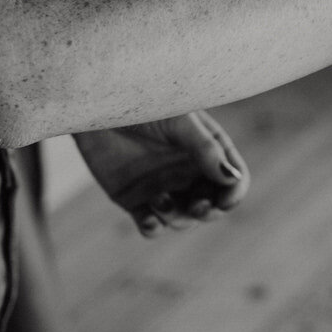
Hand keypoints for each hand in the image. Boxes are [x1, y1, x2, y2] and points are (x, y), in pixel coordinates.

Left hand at [74, 111, 248, 235]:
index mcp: (206, 150)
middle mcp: (188, 173)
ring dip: (176, 217)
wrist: (98, 105)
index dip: (233, 193)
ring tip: (159, 200)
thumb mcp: (179, 122)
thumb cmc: (143, 104)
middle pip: (210, 205)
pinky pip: (150, 225)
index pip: (232, 179)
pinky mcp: (134, 200)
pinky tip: (148, 221)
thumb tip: (233, 178)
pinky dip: (152, 228)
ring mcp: (162, 188)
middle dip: (208, 211)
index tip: (225, 201)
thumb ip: (205, 149)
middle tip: (198, 206)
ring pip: (181, 219)